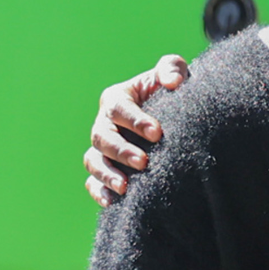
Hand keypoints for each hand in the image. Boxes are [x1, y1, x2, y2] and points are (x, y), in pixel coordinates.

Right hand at [83, 55, 189, 206]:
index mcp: (117, 99)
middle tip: (144, 162)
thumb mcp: (173, 73)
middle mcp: (104, 124)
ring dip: (107, 174)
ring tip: (126, 187)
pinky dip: (99, 192)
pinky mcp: (106, 168)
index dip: (135, 120)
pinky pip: (93, 183)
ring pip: (93, 161)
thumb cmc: (172, 91)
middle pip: (102, 137)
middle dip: (121, 151)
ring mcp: (102, 148)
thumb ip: (172, 68)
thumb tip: (173, 81)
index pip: (119, 108)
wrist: (175, 118)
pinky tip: (113, 201)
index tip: (157, 133)